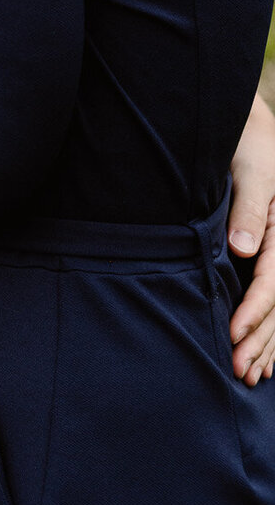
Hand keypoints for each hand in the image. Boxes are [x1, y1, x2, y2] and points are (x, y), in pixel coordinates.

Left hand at [229, 88, 274, 384]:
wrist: (253, 129)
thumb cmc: (250, 145)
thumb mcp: (252, 171)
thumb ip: (249, 211)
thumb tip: (243, 249)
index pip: (273, 282)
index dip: (254, 311)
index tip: (234, 335)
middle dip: (261, 340)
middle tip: (238, 371)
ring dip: (268, 343)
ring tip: (249, 375)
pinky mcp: (270, 253)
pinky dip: (269, 327)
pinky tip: (265, 357)